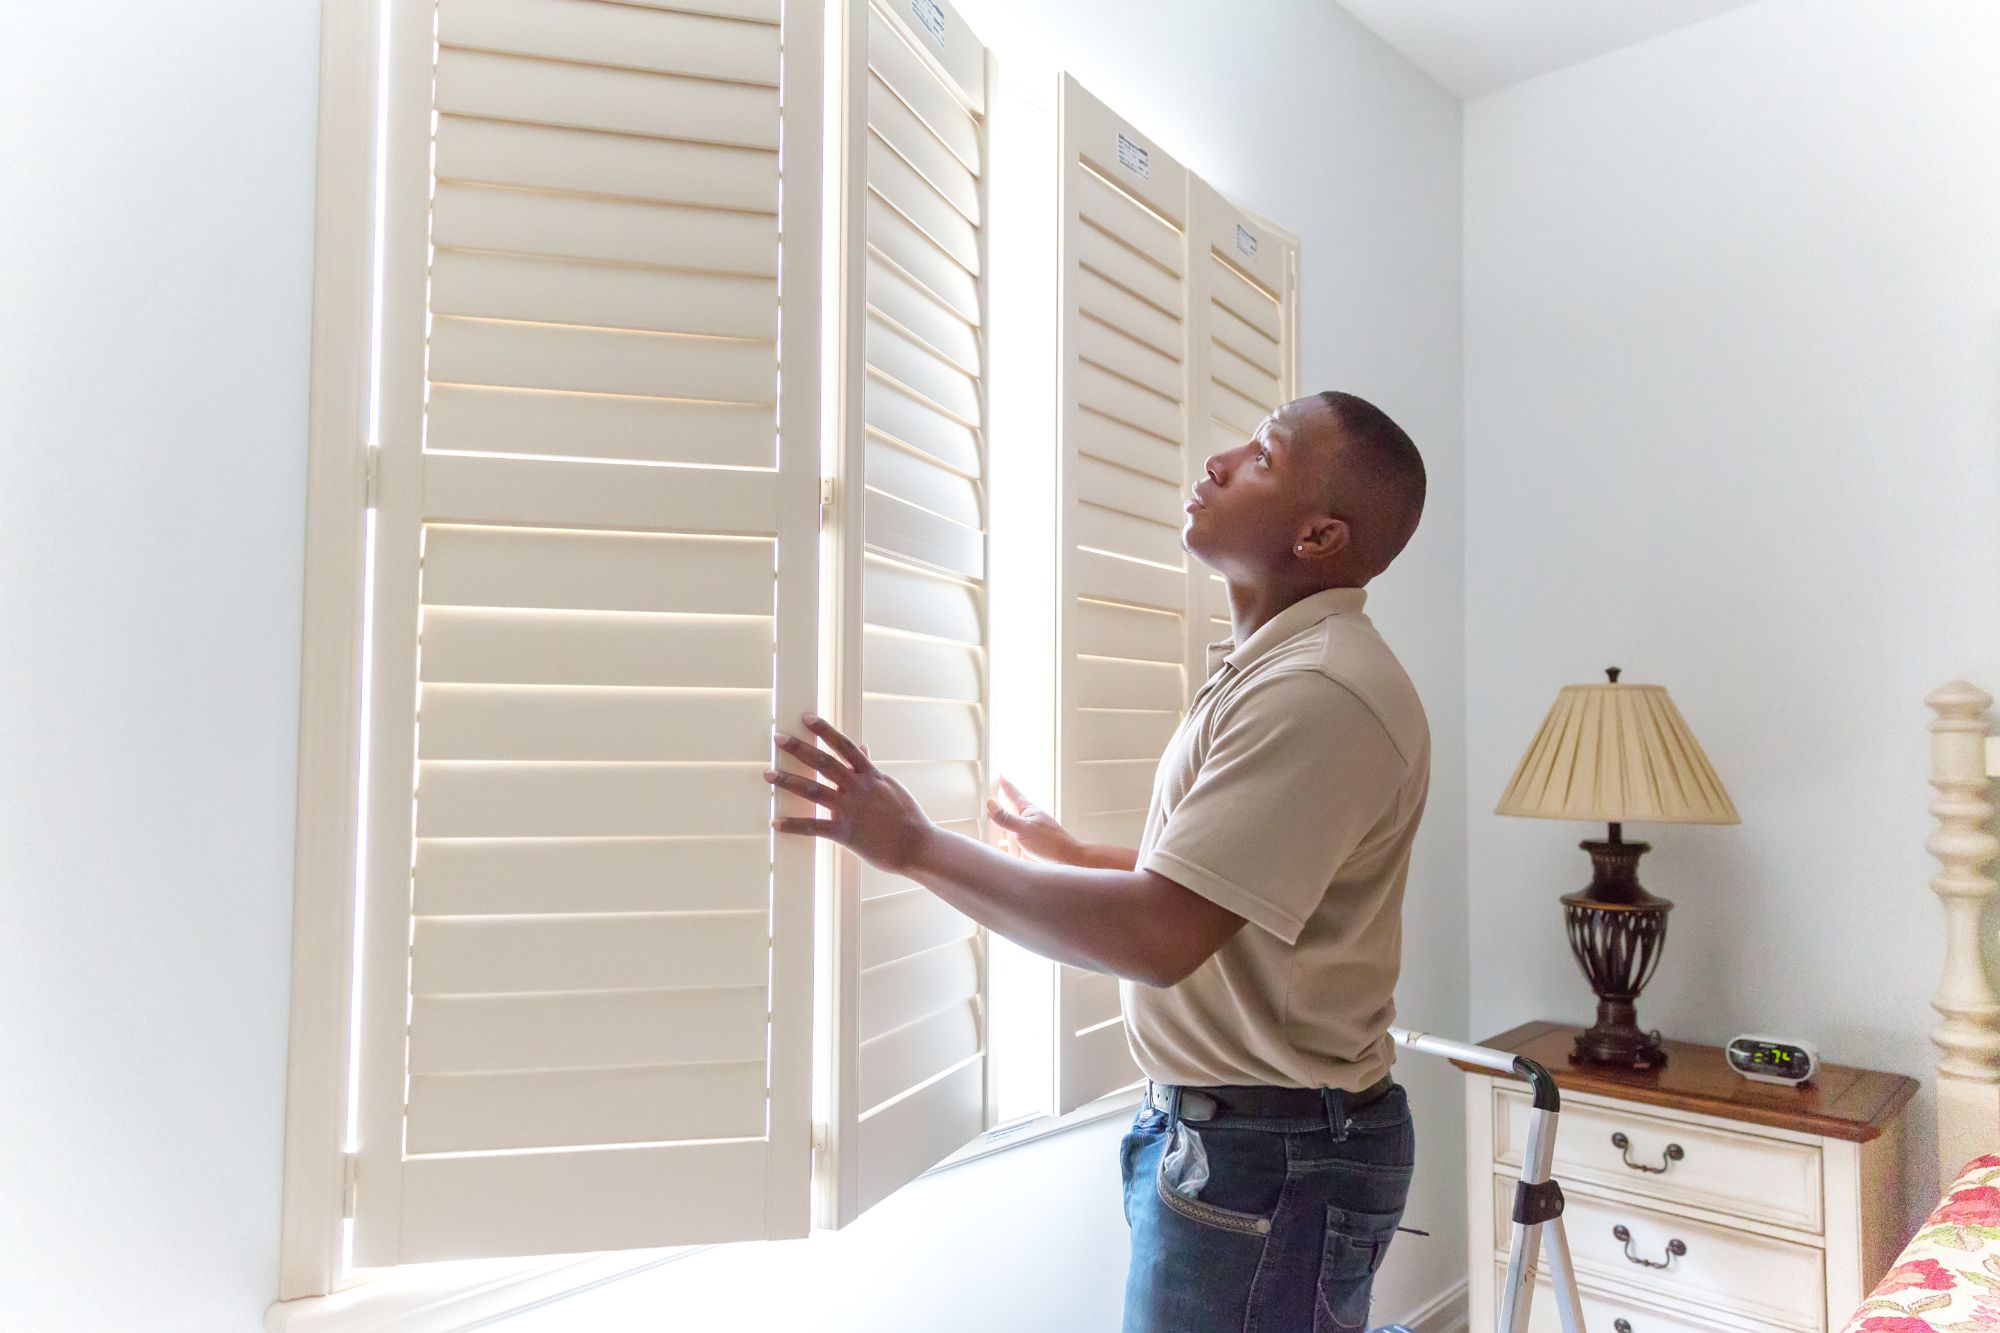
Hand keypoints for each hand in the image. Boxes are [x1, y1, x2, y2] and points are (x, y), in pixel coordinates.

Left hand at [764, 713, 936, 875]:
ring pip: (813, 790)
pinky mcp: (845, 833)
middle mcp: (858, 788)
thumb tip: (864, 748)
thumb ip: (872, 768)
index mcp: (870, 775)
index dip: (824, 730)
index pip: (844, 745)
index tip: (806, 718)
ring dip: (787, 780)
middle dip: (798, 748)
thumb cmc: (908, 817)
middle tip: (777, 738)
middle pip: (823, 762)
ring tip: (768, 773)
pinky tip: (775, 822)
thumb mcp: (891, 786)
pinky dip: (793, 825)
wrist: (918, 846)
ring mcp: (850, 809)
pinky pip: (814, 827)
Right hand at [985, 776, 1083, 864]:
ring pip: (1010, 823)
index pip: (1013, 792)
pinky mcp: (1028, 845)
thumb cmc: (1052, 843)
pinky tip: (1001, 842)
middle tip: (994, 791)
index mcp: (1028, 810)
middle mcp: (1027, 819)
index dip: (1005, 783)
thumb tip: (991, 804)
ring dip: (1002, 820)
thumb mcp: (1025, 829)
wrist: (1067, 859)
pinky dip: (1004, 839)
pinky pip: (1012, 839)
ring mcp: (1028, 831)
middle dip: (1002, 800)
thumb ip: (1007, 818)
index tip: (998, 773)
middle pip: (1011, 806)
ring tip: (994, 815)